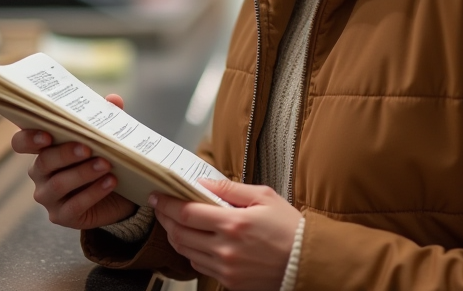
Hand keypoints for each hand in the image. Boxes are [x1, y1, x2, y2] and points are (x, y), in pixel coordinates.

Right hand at [10, 93, 137, 228]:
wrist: (118, 196)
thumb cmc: (102, 159)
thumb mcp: (104, 137)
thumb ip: (106, 117)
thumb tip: (114, 99)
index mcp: (43, 150)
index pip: (21, 143)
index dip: (28, 138)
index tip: (47, 134)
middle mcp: (40, 174)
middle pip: (43, 162)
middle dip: (65, 154)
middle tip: (88, 147)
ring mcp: (49, 197)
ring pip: (58, 185)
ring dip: (82, 173)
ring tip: (105, 164)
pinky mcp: (62, 216)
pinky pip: (74, 206)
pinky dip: (93, 193)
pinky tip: (110, 182)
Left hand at [152, 178, 301, 290]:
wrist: (306, 262)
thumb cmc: (289, 227)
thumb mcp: (264, 196)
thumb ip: (230, 188)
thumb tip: (203, 182)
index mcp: (234, 223)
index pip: (187, 213)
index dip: (167, 204)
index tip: (157, 196)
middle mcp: (226, 248)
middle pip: (180, 234)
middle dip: (165, 219)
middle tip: (160, 208)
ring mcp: (226, 268)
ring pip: (186, 252)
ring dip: (175, 236)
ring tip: (174, 223)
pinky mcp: (229, 282)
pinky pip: (200, 266)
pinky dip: (191, 252)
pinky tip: (194, 241)